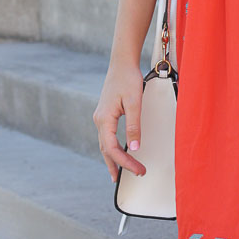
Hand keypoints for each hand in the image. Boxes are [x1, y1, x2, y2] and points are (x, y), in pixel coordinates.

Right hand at [93, 57, 146, 182]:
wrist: (122, 62)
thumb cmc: (128, 79)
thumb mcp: (135, 102)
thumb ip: (134, 126)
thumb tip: (135, 149)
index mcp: (104, 119)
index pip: (113, 149)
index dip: (126, 162)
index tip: (139, 169)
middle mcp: (99, 120)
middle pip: (106, 150)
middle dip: (119, 165)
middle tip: (134, 176)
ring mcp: (101, 117)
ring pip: (104, 144)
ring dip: (112, 159)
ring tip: (119, 174)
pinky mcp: (105, 114)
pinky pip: (106, 137)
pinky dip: (111, 148)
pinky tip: (116, 153)